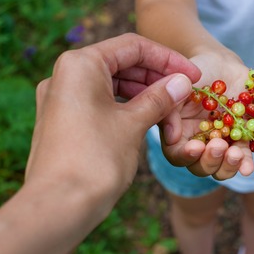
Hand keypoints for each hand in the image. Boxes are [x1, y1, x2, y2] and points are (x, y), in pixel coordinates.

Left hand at [26, 33, 200, 198]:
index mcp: (80, 64)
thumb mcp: (134, 123)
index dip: (169, 59)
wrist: (59, 206)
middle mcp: (66, 75)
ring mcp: (64, 98)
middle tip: (186, 96)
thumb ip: (160, 97)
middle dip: (158, 80)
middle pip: (123, 64)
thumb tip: (182, 82)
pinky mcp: (66, 119)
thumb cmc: (97, 159)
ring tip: (172, 114)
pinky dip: (129, 108)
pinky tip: (151, 120)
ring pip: (115, 86)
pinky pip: (103, 103)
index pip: (133, 47)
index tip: (193, 76)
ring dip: (146, 97)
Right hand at [158, 51, 253, 179]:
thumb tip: (172, 137)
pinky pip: (248, 156)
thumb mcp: (179, 85)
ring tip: (237, 154)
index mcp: (180, 136)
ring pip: (224, 168)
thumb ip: (172, 108)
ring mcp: (223, 146)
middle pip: (201, 167)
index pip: (178, 155)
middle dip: (211, 161)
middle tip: (220, 146)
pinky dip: (251, 161)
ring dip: (230, 166)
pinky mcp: (243, 141)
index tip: (197, 146)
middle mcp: (200, 146)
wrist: (225, 65)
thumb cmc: (197, 71)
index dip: (186, 155)